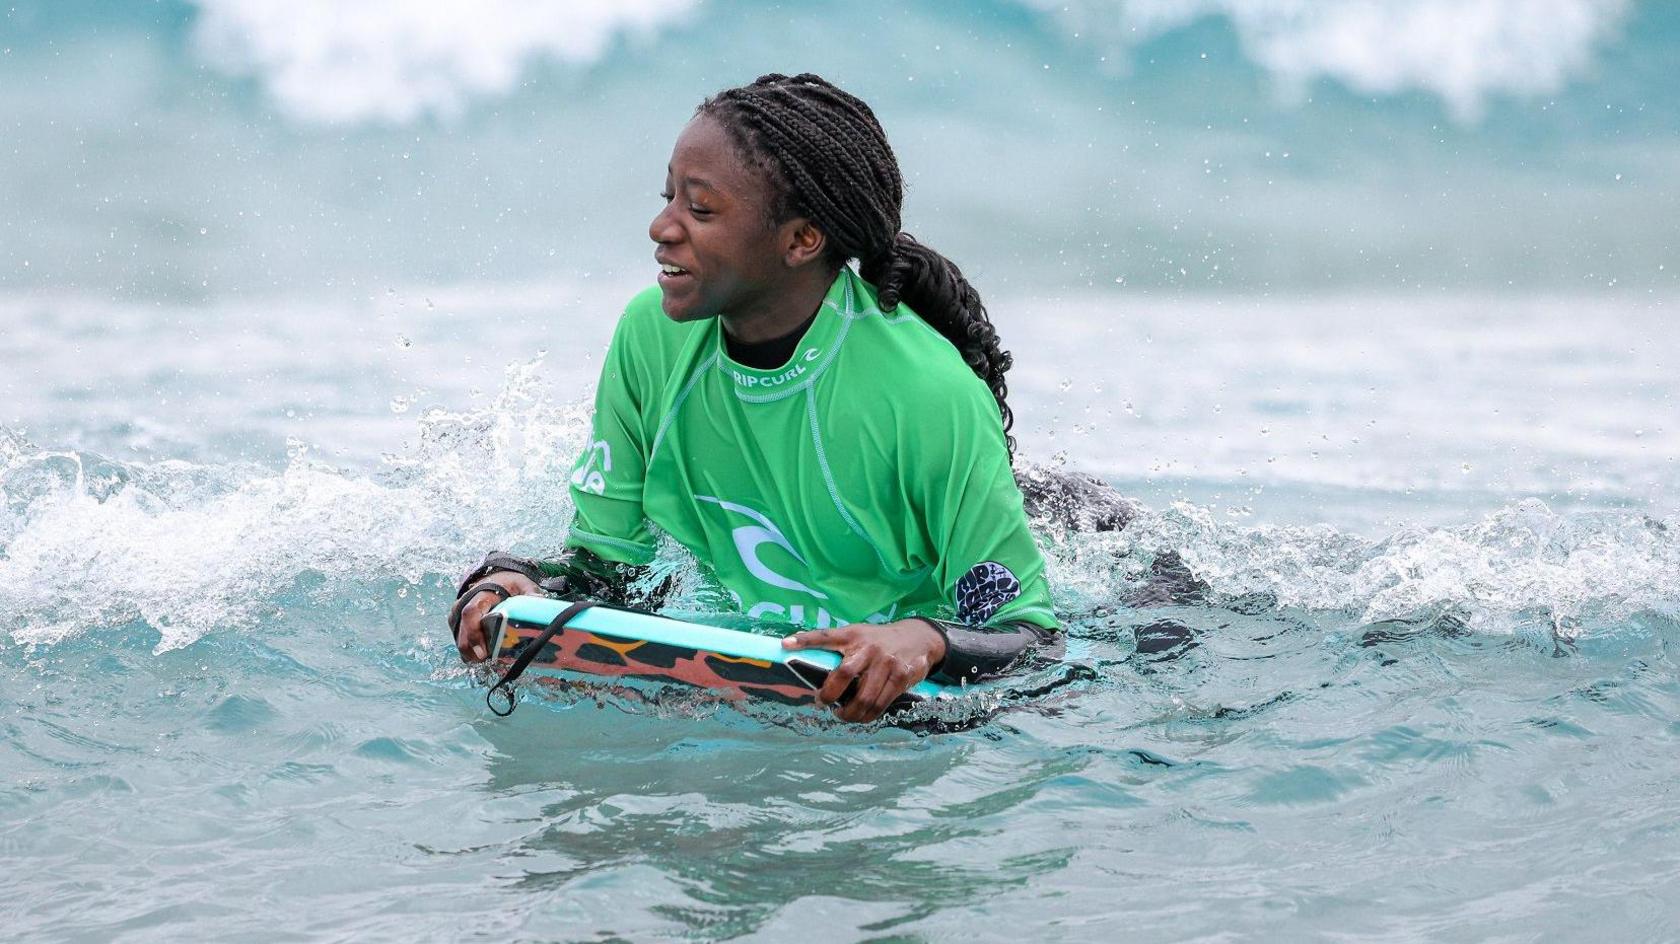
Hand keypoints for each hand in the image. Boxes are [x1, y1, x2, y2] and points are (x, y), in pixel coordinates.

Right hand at [452, 571, 540, 661]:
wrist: (496, 578)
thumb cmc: (509, 583)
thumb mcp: (522, 584)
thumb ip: (530, 593)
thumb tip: (540, 603)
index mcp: (481, 595)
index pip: (471, 613)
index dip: (474, 634)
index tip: (483, 651)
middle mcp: (465, 605)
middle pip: (462, 633)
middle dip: (472, 651)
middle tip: (487, 661)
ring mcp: (460, 616)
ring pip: (460, 640)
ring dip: (471, 653)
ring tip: (489, 658)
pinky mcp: (459, 625)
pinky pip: (462, 642)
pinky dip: (471, 652)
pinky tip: (484, 656)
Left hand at [781, 619, 947, 722]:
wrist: (919, 637)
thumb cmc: (880, 640)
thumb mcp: (860, 635)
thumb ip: (840, 647)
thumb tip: (810, 662)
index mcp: (854, 635)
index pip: (826, 636)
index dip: (805, 640)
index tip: (785, 645)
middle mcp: (869, 648)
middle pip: (844, 674)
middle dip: (830, 695)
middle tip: (823, 703)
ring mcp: (886, 663)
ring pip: (863, 697)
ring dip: (849, 713)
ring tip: (842, 715)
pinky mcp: (901, 677)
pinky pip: (881, 703)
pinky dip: (868, 715)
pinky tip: (861, 716)